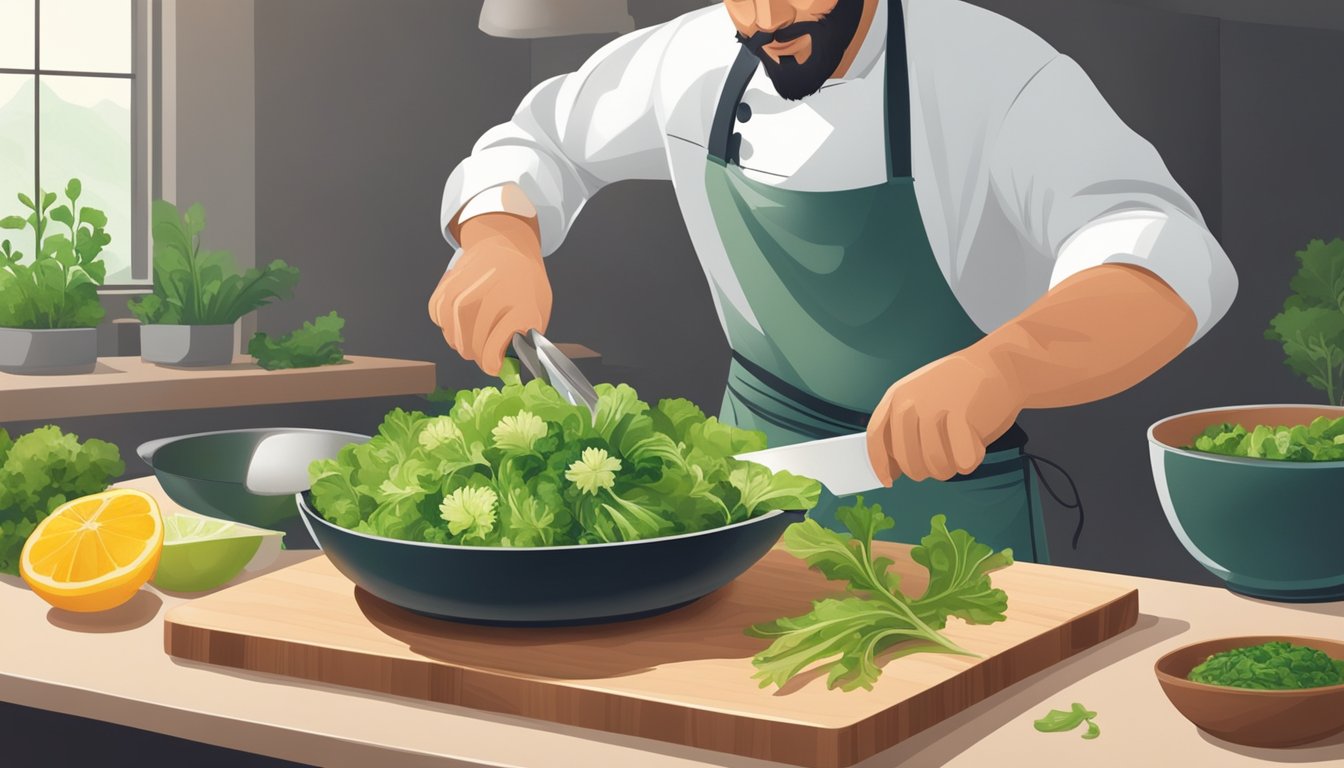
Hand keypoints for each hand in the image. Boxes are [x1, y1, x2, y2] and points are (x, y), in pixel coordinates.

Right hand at [428, 213, 551, 374]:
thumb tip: (510, 369)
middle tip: (490, 347)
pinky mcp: (443, 291)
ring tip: (478, 329)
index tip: (496, 364)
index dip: (494, 364)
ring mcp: (461, 295)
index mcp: (516, 307)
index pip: (492, 354)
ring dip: (465, 342)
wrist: (505, 243)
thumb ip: (526, 341)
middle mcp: (485, 301)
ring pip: (455, 341)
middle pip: (472, 350)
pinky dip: (451, 324)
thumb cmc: (525, 282)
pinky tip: (465, 313)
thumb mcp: (538, 310)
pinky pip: (440, 323)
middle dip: (481, 355)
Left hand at [865, 349, 1023, 482]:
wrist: (1001, 365)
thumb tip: (894, 468)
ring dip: (951, 468)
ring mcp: (935, 407)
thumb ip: (905, 427)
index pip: (876, 437)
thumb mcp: (922, 396)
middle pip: (908, 461)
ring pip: (935, 465)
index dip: (880, 464)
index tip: (889, 481)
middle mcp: (910, 402)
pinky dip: (971, 461)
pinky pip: (962, 460)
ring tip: (962, 453)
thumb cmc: (962, 389)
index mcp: (897, 396)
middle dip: (926, 471)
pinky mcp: (962, 415)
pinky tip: (977, 445)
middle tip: (943, 465)